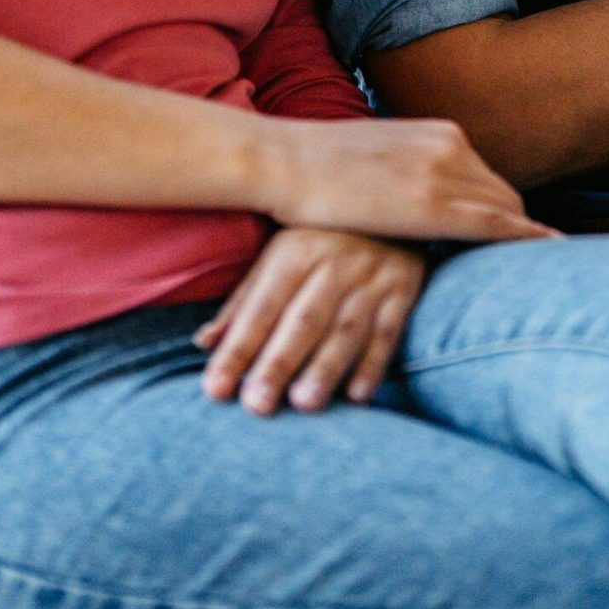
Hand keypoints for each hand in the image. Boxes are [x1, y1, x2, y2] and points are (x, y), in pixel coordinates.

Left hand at [195, 228, 421, 413]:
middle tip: (257, 406)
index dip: (237, 349)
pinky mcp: (404, 290)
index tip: (216, 390)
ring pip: (345, 329)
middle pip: (302, 320)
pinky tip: (358, 396)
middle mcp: (333, 263)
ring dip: (325, 367)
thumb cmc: (323, 239)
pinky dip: (374, 364)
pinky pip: (389, 331)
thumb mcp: (280, 257)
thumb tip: (203, 343)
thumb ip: (245, 303)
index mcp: (294, 252)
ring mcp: (371, 277)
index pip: (260, 309)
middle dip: (278, 363)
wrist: (392, 203)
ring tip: (304, 403)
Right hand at [256, 116, 558, 244]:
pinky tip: (550, 251)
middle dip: (517, 228)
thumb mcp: (378, 157)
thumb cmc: (316, 167)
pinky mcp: (432, 205)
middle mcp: (451, 145)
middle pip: (504, 196)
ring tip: (543, 266)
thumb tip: (418, 198)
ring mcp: (443, 172)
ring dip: (522, 238)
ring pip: (507, 211)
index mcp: (440, 133)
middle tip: (532, 261)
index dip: (500, 214)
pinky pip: (496, 225)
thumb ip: (410, 172)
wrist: (281, 161)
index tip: (511, 240)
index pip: (488, 180)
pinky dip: (527, 238)